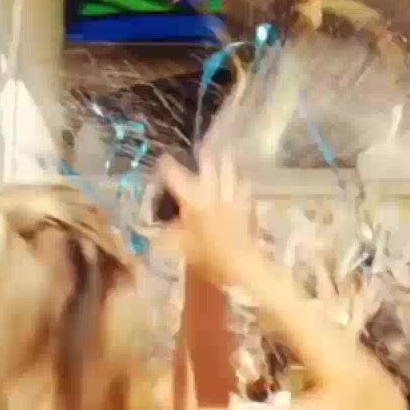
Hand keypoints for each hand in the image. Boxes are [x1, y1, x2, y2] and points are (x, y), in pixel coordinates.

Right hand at [159, 153, 261, 285]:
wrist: (242, 263)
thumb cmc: (208, 257)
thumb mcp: (183, 247)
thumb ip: (172, 235)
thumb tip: (160, 230)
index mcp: (193, 201)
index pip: (177, 178)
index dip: (168, 167)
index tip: (163, 160)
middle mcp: (213, 193)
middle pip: (209, 168)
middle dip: (204, 157)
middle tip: (202, 147)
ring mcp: (233, 197)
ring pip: (229, 173)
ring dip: (225, 163)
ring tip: (225, 152)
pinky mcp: (248, 205)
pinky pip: (245, 188)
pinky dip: (241, 182)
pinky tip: (242, 181)